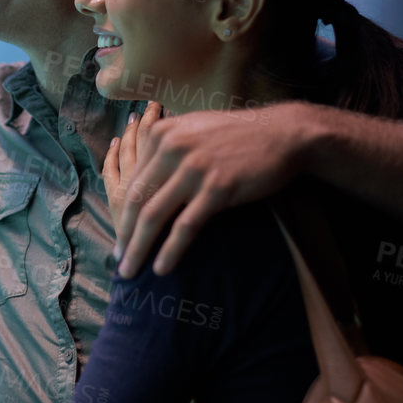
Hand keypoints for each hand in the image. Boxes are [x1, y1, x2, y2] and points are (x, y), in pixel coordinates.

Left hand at [111, 101, 320, 277]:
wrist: (283, 134)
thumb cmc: (236, 136)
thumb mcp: (192, 130)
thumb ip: (164, 149)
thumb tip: (138, 176)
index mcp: (162, 133)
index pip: (132, 181)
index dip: (122, 213)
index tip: (119, 237)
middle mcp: (172, 148)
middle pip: (136, 200)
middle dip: (124, 235)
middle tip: (118, 262)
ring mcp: (194, 168)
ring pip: (154, 215)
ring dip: (139, 248)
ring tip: (132, 272)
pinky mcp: (218, 187)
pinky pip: (186, 226)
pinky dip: (171, 250)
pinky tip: (162, 267)